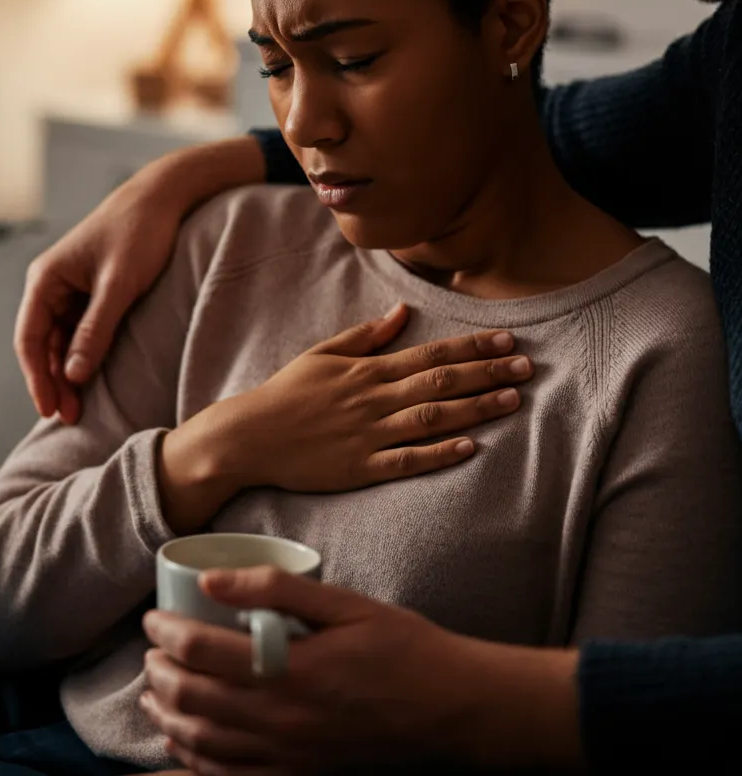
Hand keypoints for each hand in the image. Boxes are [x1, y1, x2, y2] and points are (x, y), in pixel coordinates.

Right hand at [14, 138, 265, 422]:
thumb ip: (96, 329)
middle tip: (69, 418)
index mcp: (46, 278)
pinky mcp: (91, 291)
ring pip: (60, 340)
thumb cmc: (140, 233)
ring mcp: (70, 288)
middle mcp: (51, 284)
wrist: (163, 197)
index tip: (49, 409)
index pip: (29, 337)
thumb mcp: (119, 285)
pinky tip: (91, 378)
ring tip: (79, 408)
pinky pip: (79, 330)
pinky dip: (83, 355)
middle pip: (42, 343)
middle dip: (53, 381)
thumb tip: (74, 375)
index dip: (37, 377)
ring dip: (68, 372)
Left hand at [140, 568, 582, 774]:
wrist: (455, 713)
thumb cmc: (404, 650)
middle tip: (150, 651)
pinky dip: (196, 761)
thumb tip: (212, 578)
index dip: (167, 633)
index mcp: (290, 671)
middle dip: (159, 674)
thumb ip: (276, 589)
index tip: (154, 619)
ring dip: (168, 718)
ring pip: (203, 744)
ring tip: (153, 695)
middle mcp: (281, 721)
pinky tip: (185, 743)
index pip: (202, 652)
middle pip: (193, 700)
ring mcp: (289, 758)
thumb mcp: (345, 605)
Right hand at [158, 303, 532, 531]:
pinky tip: (470, 447)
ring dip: (475, 408)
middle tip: (527, 366)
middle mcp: (374, 399)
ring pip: (432, 418)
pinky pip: (407, 460)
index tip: (506, 340)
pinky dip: (439, 454)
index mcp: (367, 370)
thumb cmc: (287, 393)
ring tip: (513, 400)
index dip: (472, 347)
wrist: (251, 436)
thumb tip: (402, 311)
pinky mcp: (361, 467)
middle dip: (487, 373)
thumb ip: (366, 334)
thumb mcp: (323, 353)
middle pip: (440, 382)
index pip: (430, 353)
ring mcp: (369, 434)